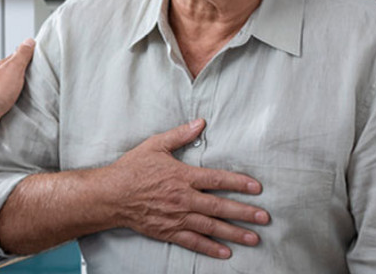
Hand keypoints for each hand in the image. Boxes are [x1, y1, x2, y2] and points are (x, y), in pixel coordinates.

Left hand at [0, 39, 33, 139]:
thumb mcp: (14, 68)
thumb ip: (21, 55)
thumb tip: (29, 41)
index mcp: (3, 66)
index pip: (17, 57)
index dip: (28, 56)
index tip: (38, 57)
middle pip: (14, 73)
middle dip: (25, 74)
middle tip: (38, 76)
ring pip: (10, 87)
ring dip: (19, 89)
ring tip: (32, 92)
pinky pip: (8, 101)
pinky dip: (14, 101)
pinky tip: (20, 105)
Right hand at [102, 119, 268, 258]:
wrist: (110, 195)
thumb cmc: (132, 169)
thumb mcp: (155, 145)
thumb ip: (179, 135)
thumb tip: (200, 123)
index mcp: (182, 176)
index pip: (217, 180)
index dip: (239, 183)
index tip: (257, 188)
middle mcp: (183, 198)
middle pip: (220, 207)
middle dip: (244, 213)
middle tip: (264, 218)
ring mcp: (177, 217)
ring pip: (211, 227)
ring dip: (234, 233)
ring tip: (253, 238)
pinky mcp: (168, 231)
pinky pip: (193, 242)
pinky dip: (210, 248)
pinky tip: (226, 252)